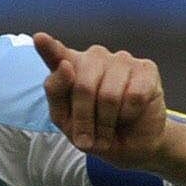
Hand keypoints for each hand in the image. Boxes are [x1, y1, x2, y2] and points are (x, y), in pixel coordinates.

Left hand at [32, 32, 170, 165]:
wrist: (132, 145)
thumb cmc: (95, 131)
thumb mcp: (66, 121)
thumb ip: (57, 95)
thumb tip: (66, 66)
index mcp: (70, 68)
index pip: (56, 55)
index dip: (48, 47)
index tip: (39, 39)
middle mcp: (95, 58)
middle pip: (83, 86)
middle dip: (85, 119)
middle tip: (88, 139)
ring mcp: (121, 59)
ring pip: (108, 95)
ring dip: (107, 122)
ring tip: (109, 129)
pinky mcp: (146, 68)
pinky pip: (133, 96)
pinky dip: (129, 115)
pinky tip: (130, 113)